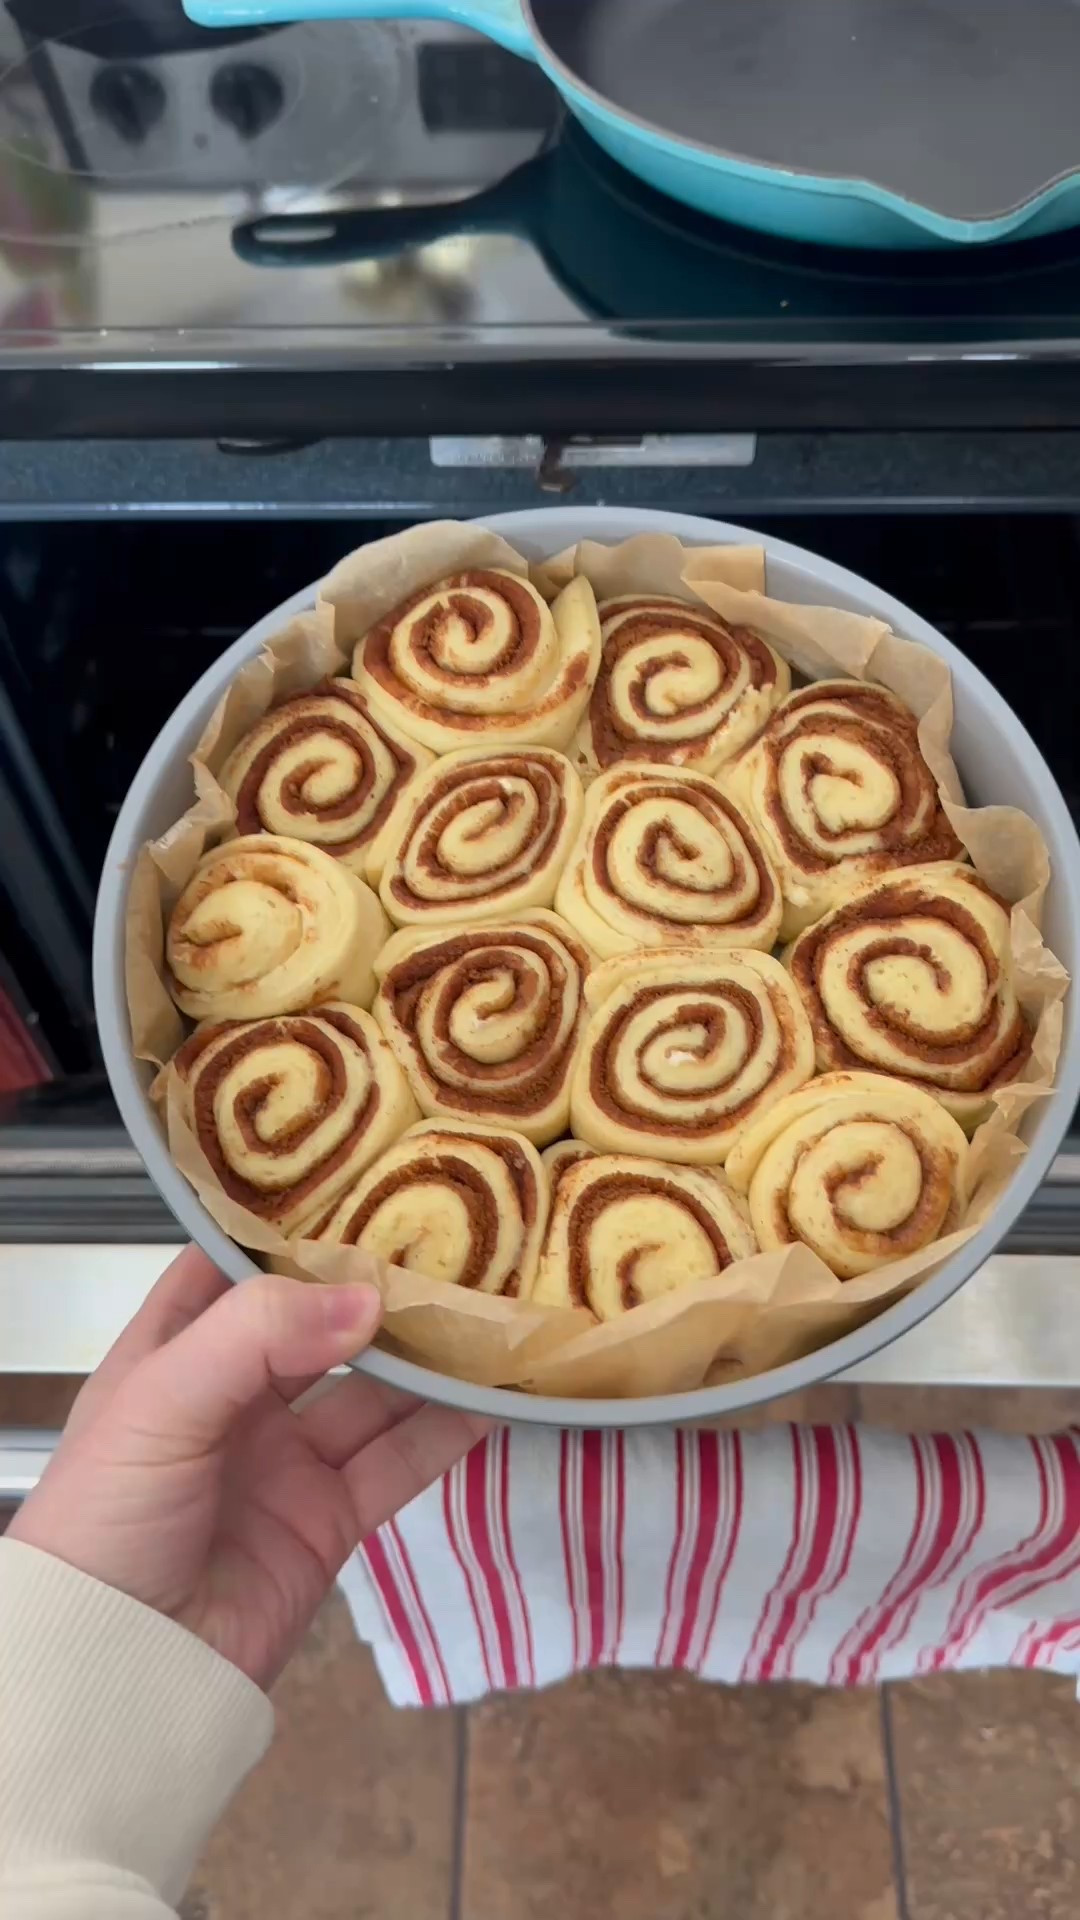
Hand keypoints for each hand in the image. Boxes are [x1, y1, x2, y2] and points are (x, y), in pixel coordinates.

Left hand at [10, 1249, 487, 1687]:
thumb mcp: (161, 1404)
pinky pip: (397, 1463)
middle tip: (451, 1243)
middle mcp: (233, 1396)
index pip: (234, 1266)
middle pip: (319, 1326)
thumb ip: (257, 1336)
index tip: (362, 1185)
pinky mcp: (327, 1520)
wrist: (116, 1673)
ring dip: (425, 1358)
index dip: (292, 1228)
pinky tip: (491, 1395)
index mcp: (172, 1352)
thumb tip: (367, 1296)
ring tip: (488, 1310)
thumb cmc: (108, 1520)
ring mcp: (284, 1459)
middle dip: (378, 1290)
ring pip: (372, 1391)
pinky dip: (445, 1431)